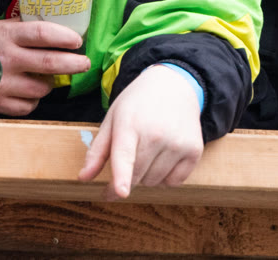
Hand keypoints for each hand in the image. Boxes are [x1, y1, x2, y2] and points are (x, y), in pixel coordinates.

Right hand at [0, 18, 90, 115]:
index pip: (42, 34)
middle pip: (49, 63)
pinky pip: (27, 107)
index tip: (78, 40)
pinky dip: (33, 101)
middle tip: (85, 63)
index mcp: (8, 35)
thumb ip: (24, 26)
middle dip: (73, 64)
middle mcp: (8, 59)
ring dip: (50, 84)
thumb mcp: (0, 26)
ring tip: (49, 78)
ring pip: (41, 89)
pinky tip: (31, 93)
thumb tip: (56, 23)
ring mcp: (3, 83)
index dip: (64, 36)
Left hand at [76, 64, 204, 198]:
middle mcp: (157, 133)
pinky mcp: (194, 150)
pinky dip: (166, 177)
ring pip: (154, 182)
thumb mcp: (113, 118)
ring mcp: (178, 143)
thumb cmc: (138, 104)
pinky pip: (174, 182)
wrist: (175, 85)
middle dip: (126, 179)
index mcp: (130, 124)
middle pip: (136, 176)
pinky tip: (164, 156)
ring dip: (146, 177)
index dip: (121, 176)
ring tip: (148, 151)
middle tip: (126, 164)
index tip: (120, 192)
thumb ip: (97, 150)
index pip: (124, 155)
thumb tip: (83, 178)